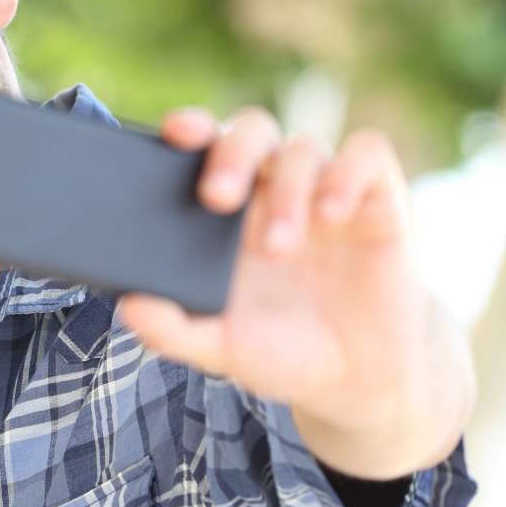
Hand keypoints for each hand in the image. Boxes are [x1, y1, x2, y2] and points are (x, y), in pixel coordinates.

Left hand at [117, 107, 474, 480]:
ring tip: (280, 247)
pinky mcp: (377, 200)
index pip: (203, 146)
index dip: (190, 128)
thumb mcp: (221, 348)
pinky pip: (366, 154)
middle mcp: (272, 189)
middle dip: (231, 154)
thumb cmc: (279, 351)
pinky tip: (332, 214)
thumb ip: (173, 330)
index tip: (174, 133)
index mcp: (225, 211)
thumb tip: (127, 308)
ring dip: (287, 192)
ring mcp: (323, 191)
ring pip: (302, 148)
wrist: (355, 378)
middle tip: (216, 198)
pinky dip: (347, 174)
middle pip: (250, 131)